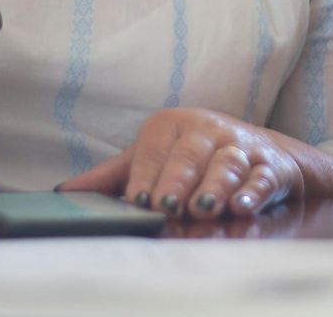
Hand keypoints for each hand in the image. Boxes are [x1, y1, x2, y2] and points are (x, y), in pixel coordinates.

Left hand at [59, 108, 300, 218]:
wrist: (259, 152)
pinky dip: (253, 192)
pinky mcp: (268, 166)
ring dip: (215, 185)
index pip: (155, 149)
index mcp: (174, 124)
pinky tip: (242, 206)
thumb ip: (113, 176)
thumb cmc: (194, 157)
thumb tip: (64, 192)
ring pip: (226, 165)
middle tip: (166, 205)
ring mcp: (239, 147)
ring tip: (203, 207)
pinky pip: (261, 178)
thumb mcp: (153, 159)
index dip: (146, 174)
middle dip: (178, 180)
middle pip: (190, 155)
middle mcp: (208, 130)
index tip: (137, 199)